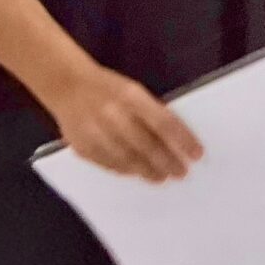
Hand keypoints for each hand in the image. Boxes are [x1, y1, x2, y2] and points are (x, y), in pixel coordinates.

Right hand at [48, 65, 203, 181]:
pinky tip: (136, 173)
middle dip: (168, 162)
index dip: (183, 140)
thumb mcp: (133, 90)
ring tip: (162, 178)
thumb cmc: (109, 88)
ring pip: (128, 159)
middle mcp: (113, 115)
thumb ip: (151, 112)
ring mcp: (95, 133)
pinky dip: (125, 170)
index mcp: (131, 96)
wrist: (67, 86)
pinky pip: (108, 164)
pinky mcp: (82, 147)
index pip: (164, 122)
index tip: (197, 154)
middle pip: (147, 145)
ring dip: (148, 171)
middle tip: (182, 173)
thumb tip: (175, 139)